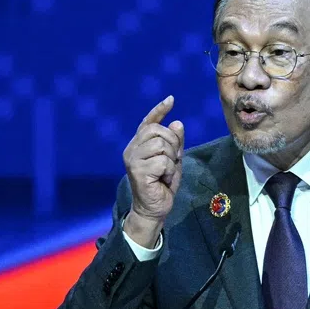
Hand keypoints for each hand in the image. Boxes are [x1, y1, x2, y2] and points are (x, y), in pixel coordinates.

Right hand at [122, 95, 184, 247]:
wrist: (154, 209)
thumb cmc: (162, 185)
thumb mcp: (173, 160)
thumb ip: (175, 143)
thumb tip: (177, 122)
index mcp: (138, 145)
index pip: (147, 122)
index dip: (159, 111)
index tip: (171, 99)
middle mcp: (132, 149)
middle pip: (157, 131)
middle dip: (173, 143)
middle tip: (174, 159)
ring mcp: (133, 160)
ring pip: (161, 145)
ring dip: (171, 158)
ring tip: (167, 171)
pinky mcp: (137, 171)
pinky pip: (162, 161)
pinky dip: (169, 170)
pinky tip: (164, 179)